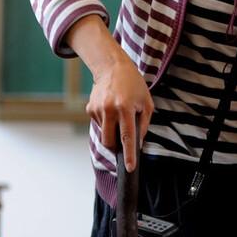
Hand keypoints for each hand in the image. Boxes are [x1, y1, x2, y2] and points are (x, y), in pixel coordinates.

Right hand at [88, 56, 152, 172]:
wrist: (113, 68)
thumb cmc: (134, 85)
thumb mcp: (147, 102)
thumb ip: (143, 124)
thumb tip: (138, 144)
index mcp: (126, 108)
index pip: (128, 137)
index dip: (129, 154)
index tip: (129, 167)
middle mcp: (109, 109)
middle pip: (109, 142)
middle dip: (116, 147)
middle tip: (124, 141)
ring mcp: (97, 109)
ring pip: (103, 134)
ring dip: (112, 132)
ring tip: (119, 115)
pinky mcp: (89, 109)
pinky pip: (99, 125)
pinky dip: (106, 123)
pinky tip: (111, 109)